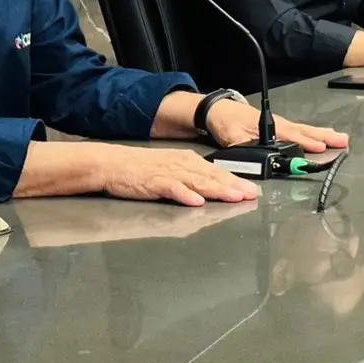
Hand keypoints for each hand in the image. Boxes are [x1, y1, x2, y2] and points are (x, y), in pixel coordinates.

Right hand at [100, 145, 258, 206]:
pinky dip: (185, 195)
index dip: (236, 181)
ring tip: (233, 197)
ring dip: (217, 190)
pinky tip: (197, 201)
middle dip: (234, 186)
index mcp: (187, 161)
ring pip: (198, 182)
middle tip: (251, 195)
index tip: (251, 190)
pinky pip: (172, 188)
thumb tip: (212, 189)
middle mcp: (182, 165)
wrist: (112, 164)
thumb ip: (191, 178)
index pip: (217, 172)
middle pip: (212, 176)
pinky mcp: (154, 182)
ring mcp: (169, 173)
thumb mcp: (171, 168)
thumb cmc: (141, 169)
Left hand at [205, 98, 349, 152]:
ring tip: (339, 138)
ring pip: (305, 130)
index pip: (292, 137)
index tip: (322, 148)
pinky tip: (321, 134)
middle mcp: (279, 125)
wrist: (218, 109)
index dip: (306, 143)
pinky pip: (300, 129)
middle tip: (342, 141)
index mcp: (270, 127)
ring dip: (323, 134)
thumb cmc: (226, 121)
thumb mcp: (232, 137)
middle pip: (305, 132)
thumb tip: (258, 156)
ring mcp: (280, 125)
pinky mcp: (279, 126)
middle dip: (324, 137)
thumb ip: (245, 147)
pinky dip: (313, 132)